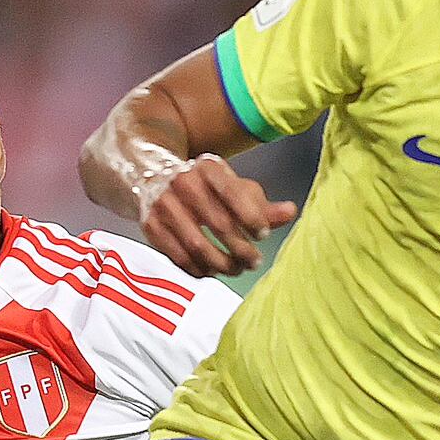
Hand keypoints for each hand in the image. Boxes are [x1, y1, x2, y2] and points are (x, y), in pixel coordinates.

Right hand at [137, 153, 298, 276]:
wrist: (155, 178)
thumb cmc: (204, 187)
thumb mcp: (233, 188)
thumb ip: (262, 204)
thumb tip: (289, 212)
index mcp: (208, 168)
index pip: (233, 193)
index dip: (252, 218)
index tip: (263, 234)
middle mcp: (183, 183)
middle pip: (218, 224)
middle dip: (241, 249)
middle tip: (254, 261)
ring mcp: (164, 205)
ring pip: (197, 245)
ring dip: (221, 264)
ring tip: (237, 269)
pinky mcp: (150, 226)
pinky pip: (178, 256)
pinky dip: (198, 269)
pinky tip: (212, 271)